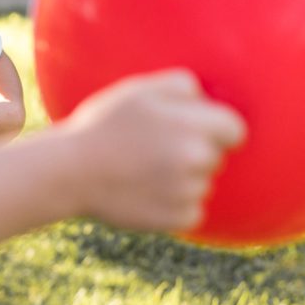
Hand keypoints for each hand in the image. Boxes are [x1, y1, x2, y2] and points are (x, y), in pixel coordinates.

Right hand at [62, 70, 246, 232]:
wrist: (68, 172)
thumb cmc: (101, 126)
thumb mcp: (137, 90)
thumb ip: (181, 85)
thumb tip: (208, 98)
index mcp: (193, 127)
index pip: (235, 130)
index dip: (215, 128)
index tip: (195, 130)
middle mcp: (196, 160)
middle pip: (216, 157)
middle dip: (194, 153)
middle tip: (154, 150)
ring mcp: (187, 192)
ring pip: (201, 184)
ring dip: (182, 180)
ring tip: (142, 171)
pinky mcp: (178, 219)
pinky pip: (191, 211)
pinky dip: (173, 205)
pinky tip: (144, 193)